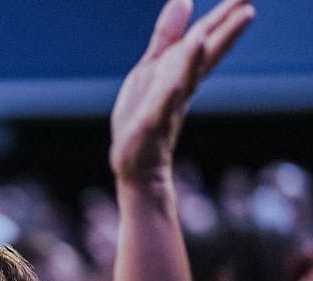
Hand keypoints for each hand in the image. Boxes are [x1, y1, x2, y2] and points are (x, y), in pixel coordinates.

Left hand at [109, 0, 253, 181]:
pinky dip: (167, 97)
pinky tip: (173, 84)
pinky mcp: (148, 126)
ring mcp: (165, 107)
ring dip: (193, 60)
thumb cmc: (144, 113)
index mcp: (180, 72)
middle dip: (223, 35)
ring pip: (182, 82)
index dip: (224, 21)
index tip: (246, 1)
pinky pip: (159, 111)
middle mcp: (179, 88)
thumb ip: (167, 36)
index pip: (206, 43)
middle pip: (203, 59)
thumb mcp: (152, 67)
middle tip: (247, 9)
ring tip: (201, 36)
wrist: (136, 161)